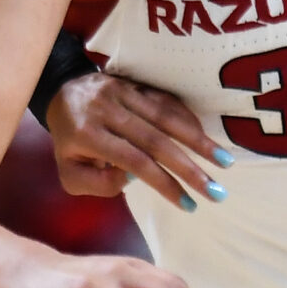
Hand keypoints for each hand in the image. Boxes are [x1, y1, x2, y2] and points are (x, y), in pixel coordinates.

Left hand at [46, 72, 231, 208]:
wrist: (60, 91)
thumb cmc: (69, 141)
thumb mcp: (69, 172)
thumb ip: (96, 184)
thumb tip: (131, 180)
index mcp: (88, 134)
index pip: (133, 161)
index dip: (163, 183)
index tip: (188, 204)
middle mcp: (107, 110)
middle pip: (155, 140)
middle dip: (190, 168)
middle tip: (216, 191)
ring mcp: (123, 92)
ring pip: (166, 116)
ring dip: (199, 140)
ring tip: (226, 161)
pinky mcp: (135, 83)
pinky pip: (167, 100)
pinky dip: (188, 119)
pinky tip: (206, 137)